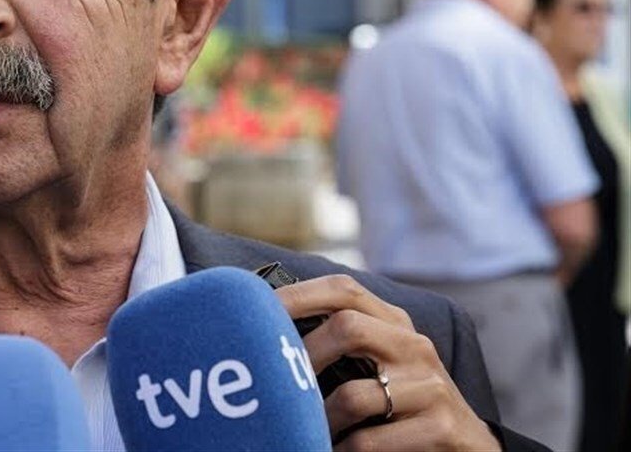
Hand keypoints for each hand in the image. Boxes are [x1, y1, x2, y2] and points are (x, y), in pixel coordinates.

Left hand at [276, 275, 497, 451]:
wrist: (469, 446)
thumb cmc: (402, 404)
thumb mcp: (378, 363)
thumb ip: (338, 343)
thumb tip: (264, 335)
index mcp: (393, 322)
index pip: (343, 289)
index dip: (296, 295)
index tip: (255, 312)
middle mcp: (413, 345)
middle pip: (347, 328)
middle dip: (303, 356)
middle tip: (278, 385)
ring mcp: (430, 386)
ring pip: (353, 396)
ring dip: (319, 419)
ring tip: (308, 430)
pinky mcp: (440, 427)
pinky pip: (369, 441)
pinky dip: (343, 450)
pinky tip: (336, 451)